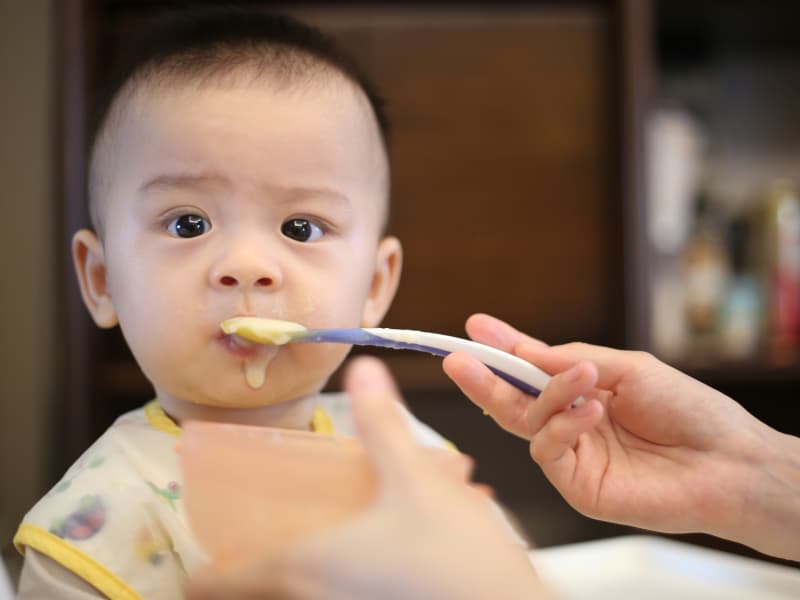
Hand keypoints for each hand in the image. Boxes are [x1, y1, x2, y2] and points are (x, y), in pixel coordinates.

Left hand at [187, 356, 548, 599]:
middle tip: (256, 548)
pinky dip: (326, 589)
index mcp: (306, 565)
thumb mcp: (415, 478)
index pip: (219, 583)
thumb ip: (383, 424)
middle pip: (250, 599)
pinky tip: (363, 567)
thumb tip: (366, 371)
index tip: (204, 557)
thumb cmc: (457, 556)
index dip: (204, 571)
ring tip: (312, 550)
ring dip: (288, 583)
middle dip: (245, 578)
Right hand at [443, 314, 799, 559]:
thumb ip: (573, 361)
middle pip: (513, 402)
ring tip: (581, 380)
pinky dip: (561, 426)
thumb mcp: (628, 368)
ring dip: (547, 395)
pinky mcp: (576, 485)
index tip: (475, 328)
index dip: (503, 350)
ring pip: (528, 423)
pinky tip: (591, 412)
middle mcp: (571, 423)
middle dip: (484, 378)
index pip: (532, 372)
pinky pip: (546, 450)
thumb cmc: (688, 410)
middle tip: (457, 359)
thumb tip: (526, 351)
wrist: (728, 461)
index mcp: (583, 393)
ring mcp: (572, 456)